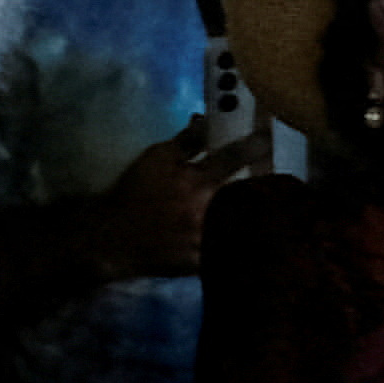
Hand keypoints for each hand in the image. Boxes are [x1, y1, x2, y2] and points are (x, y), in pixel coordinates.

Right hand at [87, 121, 256, 280]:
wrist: (114, 238)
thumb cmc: (135, 193)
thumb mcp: (158, 158)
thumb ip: (187, 140)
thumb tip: (205, 120)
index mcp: (198, 182)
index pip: (235, 157)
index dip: (256, 145)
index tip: (269, 138)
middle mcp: (208, 211)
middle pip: (247, 195)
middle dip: (260, 186)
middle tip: (268, 178)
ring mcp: (207, 239)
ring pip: (241, 225)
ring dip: (249, 215)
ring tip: (260, 209)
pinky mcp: (203, 262)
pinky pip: (227, 251)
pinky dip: (234, 242)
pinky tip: (239, 238)